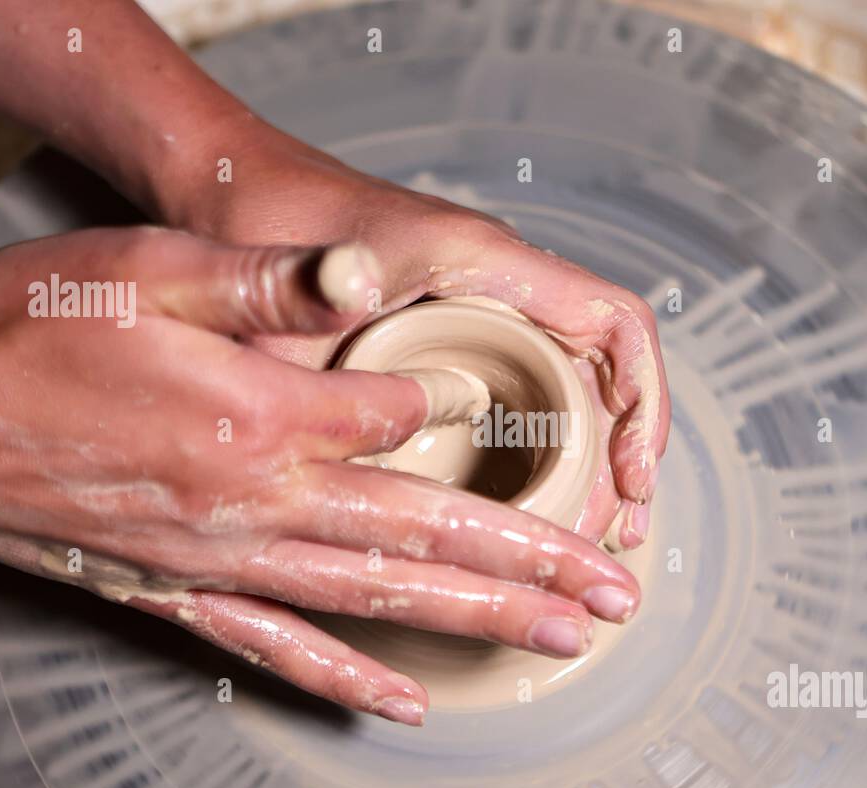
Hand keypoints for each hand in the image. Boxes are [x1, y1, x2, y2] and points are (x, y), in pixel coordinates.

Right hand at [0, 227, 640, 723]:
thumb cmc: (29, 336)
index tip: (523, 421)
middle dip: (537, 564)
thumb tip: (379, 310)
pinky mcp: (184, 595)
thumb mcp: (151, 271)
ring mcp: (226, 562)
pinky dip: (350, 677)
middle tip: (615, 591)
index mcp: (262, 417)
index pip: (405, 423)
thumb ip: (277, 294)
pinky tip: (404, 702)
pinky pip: (283, 649)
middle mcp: (259, 505)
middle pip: (428, 537)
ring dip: (482, 620)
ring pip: (381, 602)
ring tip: (562, 640)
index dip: (469, 416)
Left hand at [167, 121, 670, 548]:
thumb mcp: (290, 293)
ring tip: (595, 529)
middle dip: (626, 449)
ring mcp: (480, 300)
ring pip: (575, 379)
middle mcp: (498, 277)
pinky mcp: (454, 324)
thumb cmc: (257, 216)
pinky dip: (551, 438)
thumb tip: (379, 416)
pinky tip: (536, 495)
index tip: (635, 475)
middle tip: (617, 530)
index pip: (614, 323)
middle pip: (608, 365)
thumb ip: (334, 358)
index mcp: (482, 261)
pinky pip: (531, 379)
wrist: (223, 178)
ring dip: (595, 453)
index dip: (643, 404)